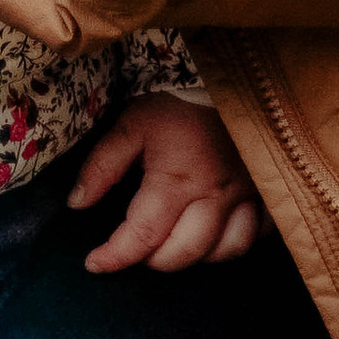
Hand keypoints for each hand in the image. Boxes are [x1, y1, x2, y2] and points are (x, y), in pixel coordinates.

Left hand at [68, 97, 259, 274]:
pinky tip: (219, 234)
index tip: (95, 263)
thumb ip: (102, 166)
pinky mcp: (262, 190)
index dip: (115, 256)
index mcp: (176, 180)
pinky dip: (236, 241)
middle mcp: (213, 195)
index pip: (142, 236)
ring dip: (197, 256)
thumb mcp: (130, 126)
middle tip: (137, 248)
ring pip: (225, 250)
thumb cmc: (173, 103)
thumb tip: (76, 204)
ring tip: (175, 243)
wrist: (220, 75)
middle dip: (154, 260)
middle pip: (184, 253)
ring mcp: (243, 195)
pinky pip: (257, 233)